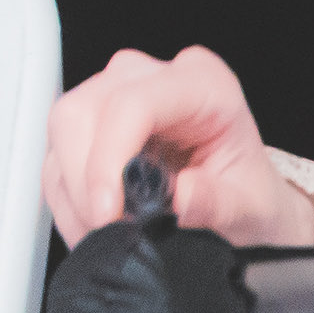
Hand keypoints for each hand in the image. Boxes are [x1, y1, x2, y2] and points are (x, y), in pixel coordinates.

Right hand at [43, 46, 313, 246]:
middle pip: (84, 111)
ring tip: (106, 235)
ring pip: (62, 129)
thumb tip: (183, 196)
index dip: (110, 157)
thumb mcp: (255, 210)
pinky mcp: (90, 120)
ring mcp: (114, 92)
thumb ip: (222, 203)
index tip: (108, 211)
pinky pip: (58, 152)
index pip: (133, 104)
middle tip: (107, 231)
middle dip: (86, 179)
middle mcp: (151, 77)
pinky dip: (69, 195)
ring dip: (74, 191)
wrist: (242, 207)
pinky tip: (94, 223)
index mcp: (203, 84)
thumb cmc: (251, 200)